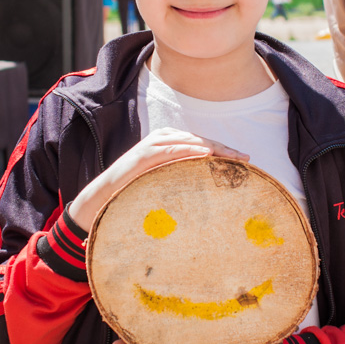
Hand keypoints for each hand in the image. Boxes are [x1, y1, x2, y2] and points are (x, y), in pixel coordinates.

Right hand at [68, 128, 248, 233]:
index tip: (245, 161)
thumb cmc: (133, 197)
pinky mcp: (140, 156)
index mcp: (167, 145)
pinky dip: (187, 149)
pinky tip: (205, 154)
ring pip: (186, 141)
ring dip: (210, 147)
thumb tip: (210, 200)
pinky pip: (168, 149)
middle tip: (245, 159)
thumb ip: (182, 183)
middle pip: (198, 140)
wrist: (99, 203)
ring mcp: (150, 146)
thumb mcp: (163, 188)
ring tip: (231, 157)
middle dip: (222, 148)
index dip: (222, 150)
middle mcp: (160, 140)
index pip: (200, 144)